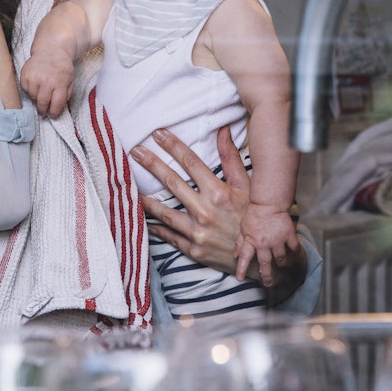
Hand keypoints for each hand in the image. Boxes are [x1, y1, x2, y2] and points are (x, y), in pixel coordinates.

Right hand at [19, 50, 74, 116]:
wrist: (51, 50)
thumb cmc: (62, 68)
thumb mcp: (71, 80)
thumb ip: (66, 95)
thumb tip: (58, 108)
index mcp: (60, 83)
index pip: (56, 104)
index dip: (54, 112)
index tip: (52, 114)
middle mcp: (46, 81)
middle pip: (42, 103)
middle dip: (43, 110)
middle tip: (44, 111)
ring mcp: (34, 77)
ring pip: (32, 97)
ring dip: (36, 98)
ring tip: (41, 92)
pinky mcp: (25, 74)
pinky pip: (25, 89)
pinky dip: (30, 90)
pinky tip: (35, 84)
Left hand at [132, 126, 306, 301]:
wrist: (260, 259)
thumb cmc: (254, 220)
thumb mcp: (248, 188)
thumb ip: (231, 158)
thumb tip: (223, 131)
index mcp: (219, 193)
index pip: (191, 162)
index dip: (173, 146)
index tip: (158, 133)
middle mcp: (205, 212)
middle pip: (172, 182)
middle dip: (152, 164)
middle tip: (135, 151)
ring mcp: (197, 233)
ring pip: (164, 212)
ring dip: (147, 199)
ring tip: (130, 188)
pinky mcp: (194, 250)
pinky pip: (170, 236)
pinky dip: (157, 228)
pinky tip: (147, 221)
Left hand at [234, 204, 300, 286]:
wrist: (269, 202)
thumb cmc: (254, 214)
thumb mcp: (243, 227)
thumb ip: (240, 242)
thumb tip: (235, 256)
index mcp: (251, 241)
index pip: (244, 258)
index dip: (241, 269)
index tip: (240, 279)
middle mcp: (264, 243)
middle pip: (265, 263)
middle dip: (266, 275)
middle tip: (268, 284)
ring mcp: (277, 239)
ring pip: (281, 258)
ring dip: (281, 264)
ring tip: (282, 267)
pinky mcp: (288, 234)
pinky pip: (293, 247)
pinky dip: (294, 251)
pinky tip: (294, 254)